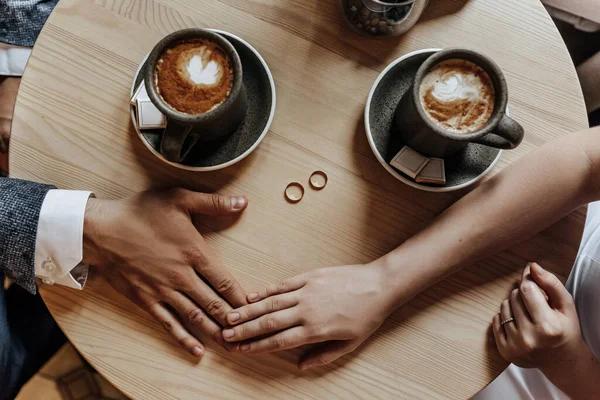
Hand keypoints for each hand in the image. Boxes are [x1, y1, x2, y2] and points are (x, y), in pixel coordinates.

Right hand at [83, 188, 247, 357]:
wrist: (100, 230)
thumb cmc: (140, 212)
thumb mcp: (179, 199)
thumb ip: (213, 203)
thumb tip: (243, 202)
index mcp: (194, 252)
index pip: (226, 281)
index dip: (242, 298)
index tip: (255, 308)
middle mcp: (182, 276)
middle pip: (215, 304)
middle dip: (234, 321)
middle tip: (249, 334)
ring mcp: (163, 291)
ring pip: (195, 317)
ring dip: (215, 332)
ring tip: (232, 346)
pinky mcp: (146, 300)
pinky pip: (169, 323)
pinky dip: (184, 338)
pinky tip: (197, 351)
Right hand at [221, 264, 393, 369]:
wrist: (380, 286)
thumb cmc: (367, 317)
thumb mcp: (350, 344)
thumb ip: (323, 356)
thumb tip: (300, 366)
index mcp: (315, 329)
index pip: (279, 340)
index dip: (257, 346)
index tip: (241, 350)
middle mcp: (307, 310)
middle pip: (269, 322)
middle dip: (245, 329)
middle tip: (225, 334)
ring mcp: (307, 291)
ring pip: (272, 302)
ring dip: (250, 310)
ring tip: (230, 316)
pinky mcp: (310, 276)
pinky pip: (284, 284)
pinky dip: (267, 290)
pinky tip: (253, 296)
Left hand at [492, 262, 585, 372]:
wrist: (562, 361)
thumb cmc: (565, 329)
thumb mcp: (566, 306)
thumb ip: (551, 283)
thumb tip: (531, 266)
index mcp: (548, 327)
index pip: (527, 290)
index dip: (528, 280)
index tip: (531, 277)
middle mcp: (529, 338)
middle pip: (514, 296)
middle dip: (524, 294)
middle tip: (535, 304)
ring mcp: (515, 346)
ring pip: (503, 306)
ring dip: (513, 305)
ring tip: (528, 315)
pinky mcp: (504, 351)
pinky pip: (495, 320)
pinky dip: (505, 317)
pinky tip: (519, 324)